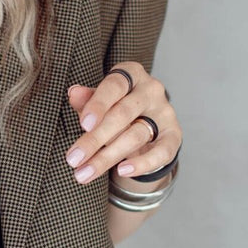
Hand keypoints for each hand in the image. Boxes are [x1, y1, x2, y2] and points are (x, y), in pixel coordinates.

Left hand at [65, 63, 181, 185]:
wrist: (146, 123)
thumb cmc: (116, 105)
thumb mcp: (100, 100)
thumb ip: (87, 99)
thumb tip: (73, 93)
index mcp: (132, 74)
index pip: (115, 85)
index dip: (98, 105)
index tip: (83, 125)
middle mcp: (151, 90)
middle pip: (122, 114)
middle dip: (95, 139)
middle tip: (73, 159)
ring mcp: (165, 113)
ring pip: (135, 136)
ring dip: (107, 157)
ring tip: (84, 173)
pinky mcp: (174, 136)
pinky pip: (161, 153)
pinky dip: (141, 164)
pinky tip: (121, 171)